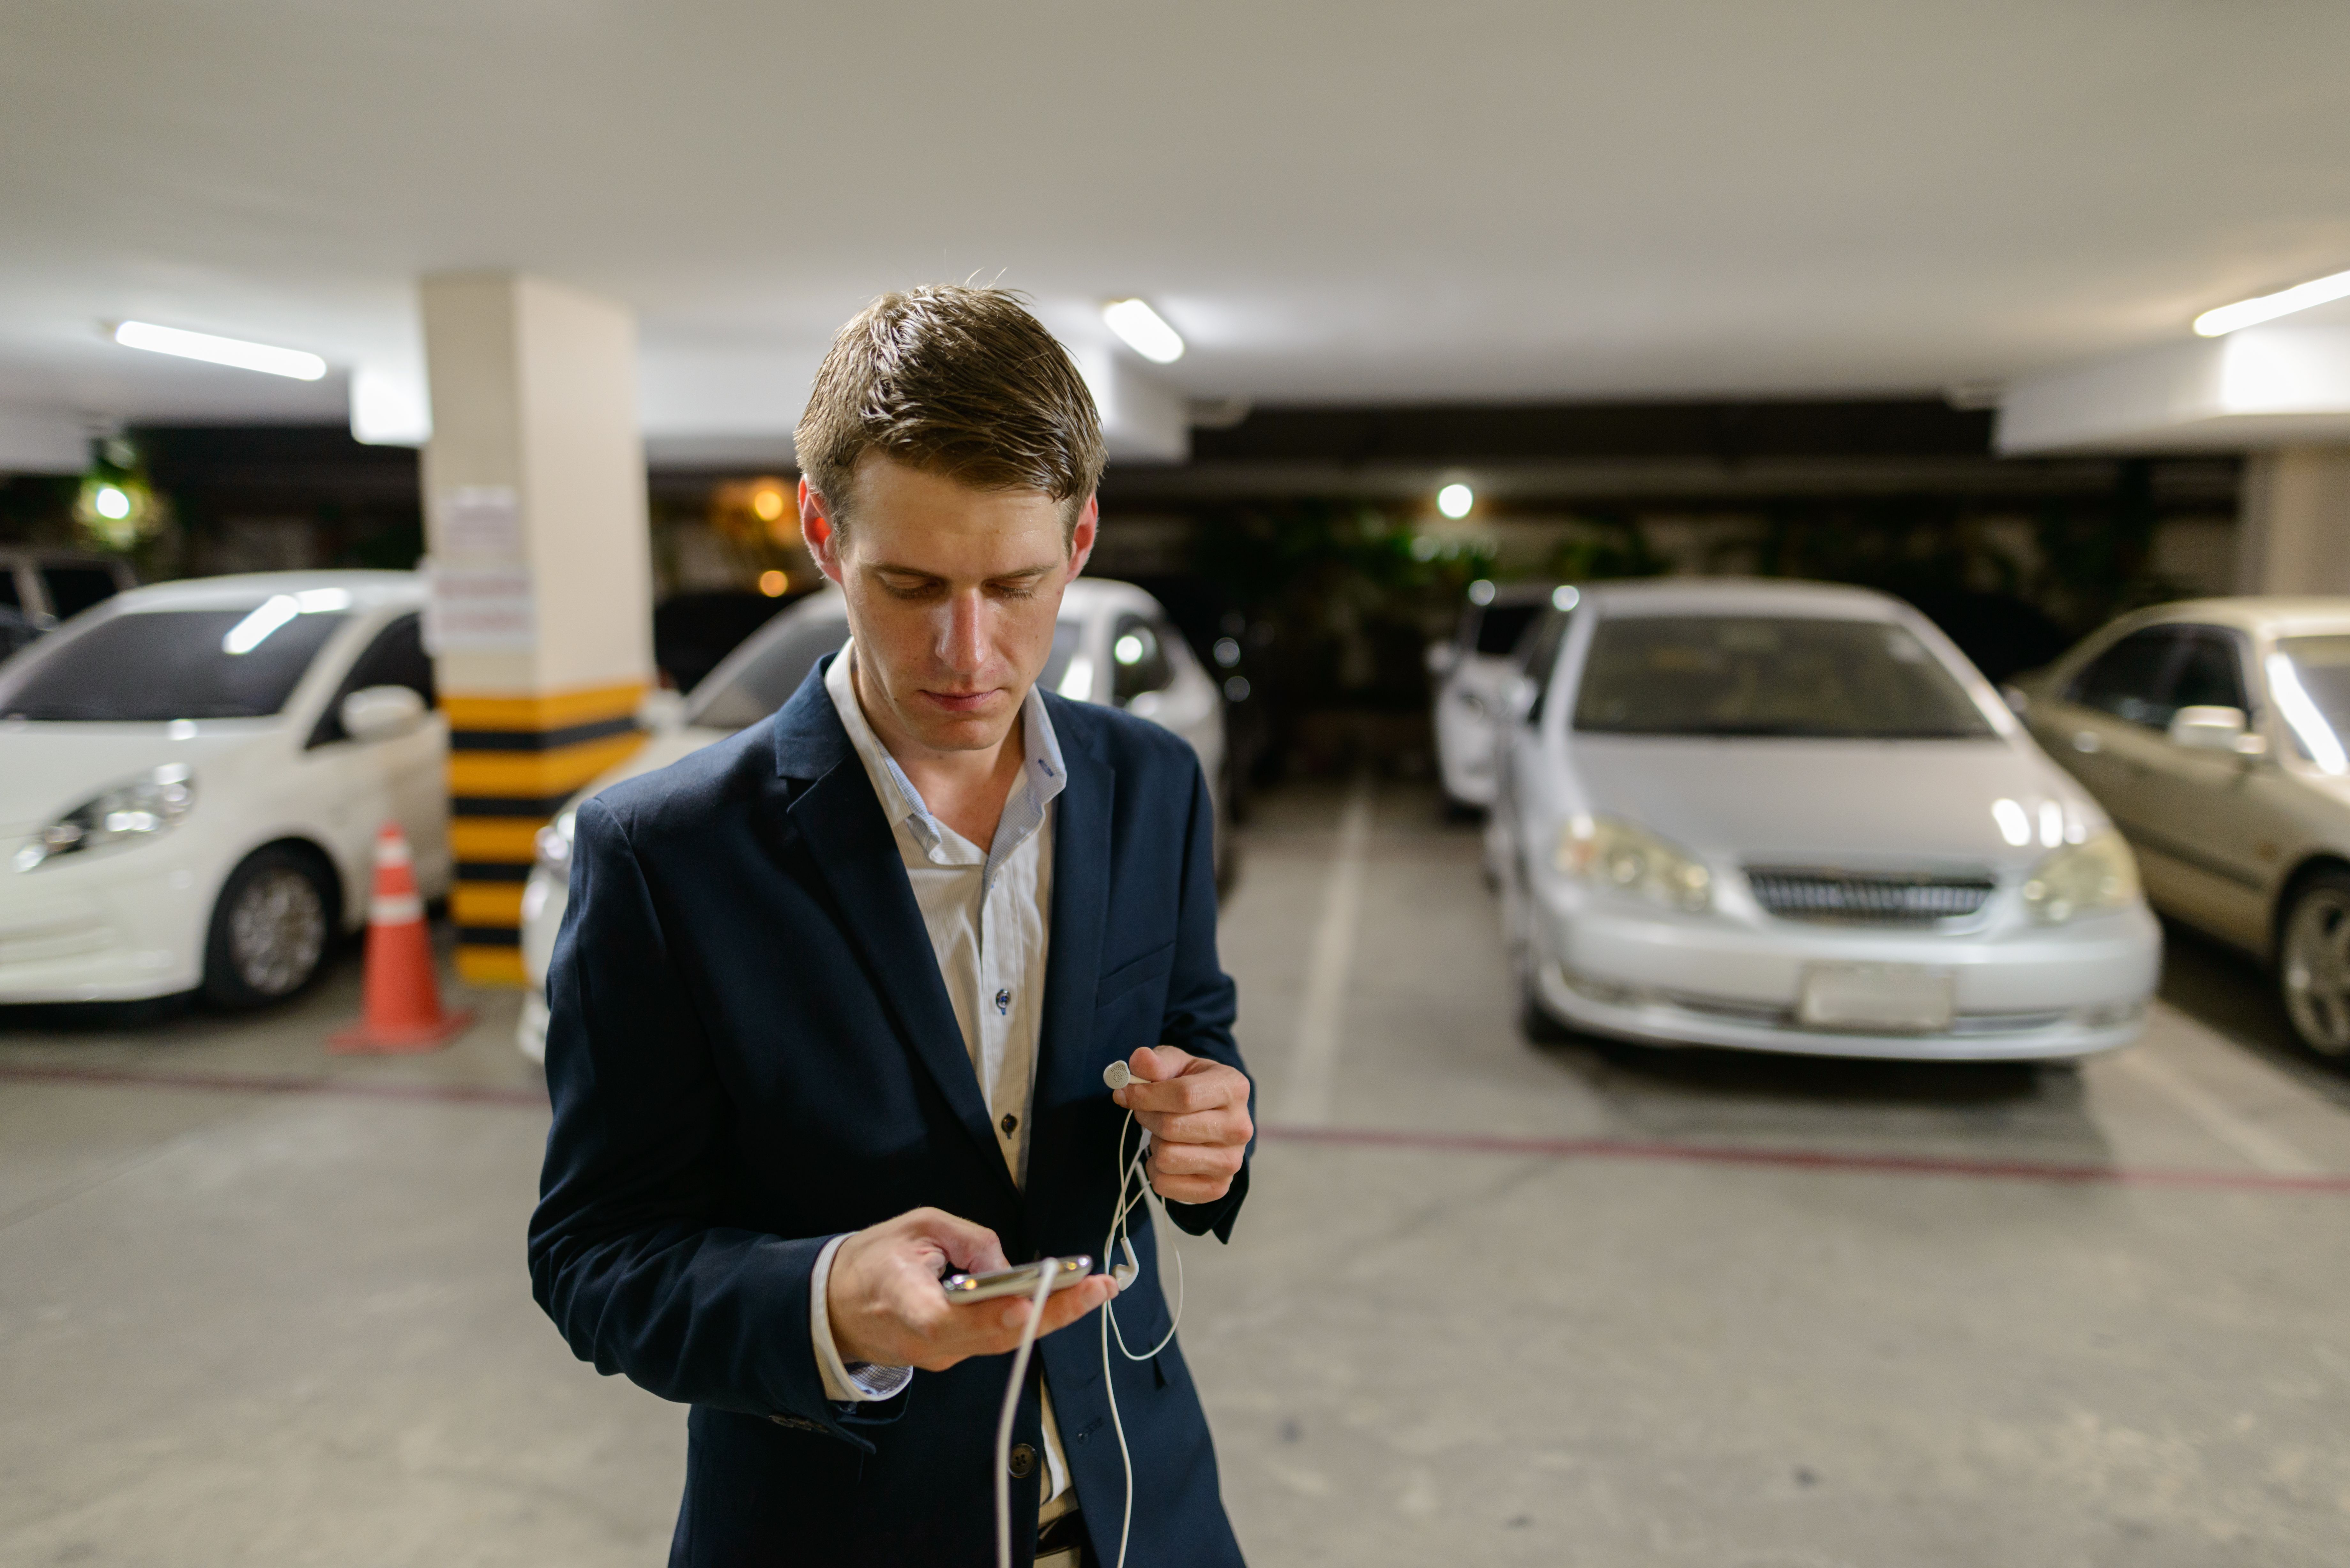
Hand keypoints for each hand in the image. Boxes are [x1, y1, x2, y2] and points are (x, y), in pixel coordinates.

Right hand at [826, 1207, 1116, 1372]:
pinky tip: (1064, 1299)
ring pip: (1001, 1342)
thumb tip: (1007, 1266)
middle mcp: (924, 1339)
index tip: (1024, 1305)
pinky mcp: (950, 1357)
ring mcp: (939, 1356)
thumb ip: (967, 1239)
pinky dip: (1030, 1320)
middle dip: (1049, 1312)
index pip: (945, 1319)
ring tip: (1096, 1290)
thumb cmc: (875, 1261)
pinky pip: (995, 1341)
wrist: (835, 1308)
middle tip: (1095, 1288)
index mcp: (902, 1299)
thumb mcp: (917, 1226)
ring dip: (1051, 1316)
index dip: (987, 1318)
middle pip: (992, 1336)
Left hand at [1111, 1045, 1252, 1203]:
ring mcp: (1231, 1162)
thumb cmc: (1192, 1087)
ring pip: (1166, 1158)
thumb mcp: (1176, 1065)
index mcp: (1234, 1088)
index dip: (1145, 1095)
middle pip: (1171, 1127)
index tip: (1125, 1093)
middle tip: (1147, 1112)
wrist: (1214, 1118)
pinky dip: (1155, 1170)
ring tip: (1163, 1134)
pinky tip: (1168, 1155)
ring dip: (1153, 1144)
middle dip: (1147, 1117)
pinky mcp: (1217, 1188)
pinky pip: (1164, 1184)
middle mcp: (1240, 1127)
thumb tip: (1140, 1060)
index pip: (1183, 1095)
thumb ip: (1157, 1061)